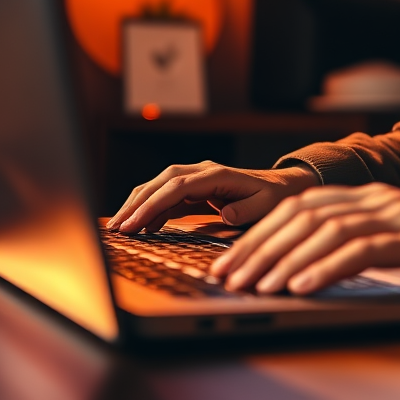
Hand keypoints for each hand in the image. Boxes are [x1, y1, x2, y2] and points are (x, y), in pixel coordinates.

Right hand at [106, 161, 319, 234]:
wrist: (282, 185)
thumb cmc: (275, 195)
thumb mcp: (267, 204)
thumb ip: (248, 209)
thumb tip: (227, 214)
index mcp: (218, 175)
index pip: (177, 186)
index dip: (154, 204)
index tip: (136, 223)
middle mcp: (203, 172)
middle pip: (161, 182)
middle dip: (137, 203)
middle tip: (117, 227)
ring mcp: (197, 178)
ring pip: (159, 186)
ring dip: (139, 204)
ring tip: (120, 228)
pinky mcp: (195, 189)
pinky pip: (167, 196)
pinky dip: (151, 209)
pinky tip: (141, 228)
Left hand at [209, 183, 399, 294]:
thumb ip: (371, 244)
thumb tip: (323, 269)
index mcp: (373, 199)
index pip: (301, 210)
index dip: (260, 235)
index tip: (230, 263)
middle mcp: (380, 201)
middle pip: (303, 217)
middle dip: (258, 247)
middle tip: (226, 278)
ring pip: (327, 232)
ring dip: (285, 260)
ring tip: (255, 288)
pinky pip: (365, 250)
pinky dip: (328, 268)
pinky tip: (303, 288)